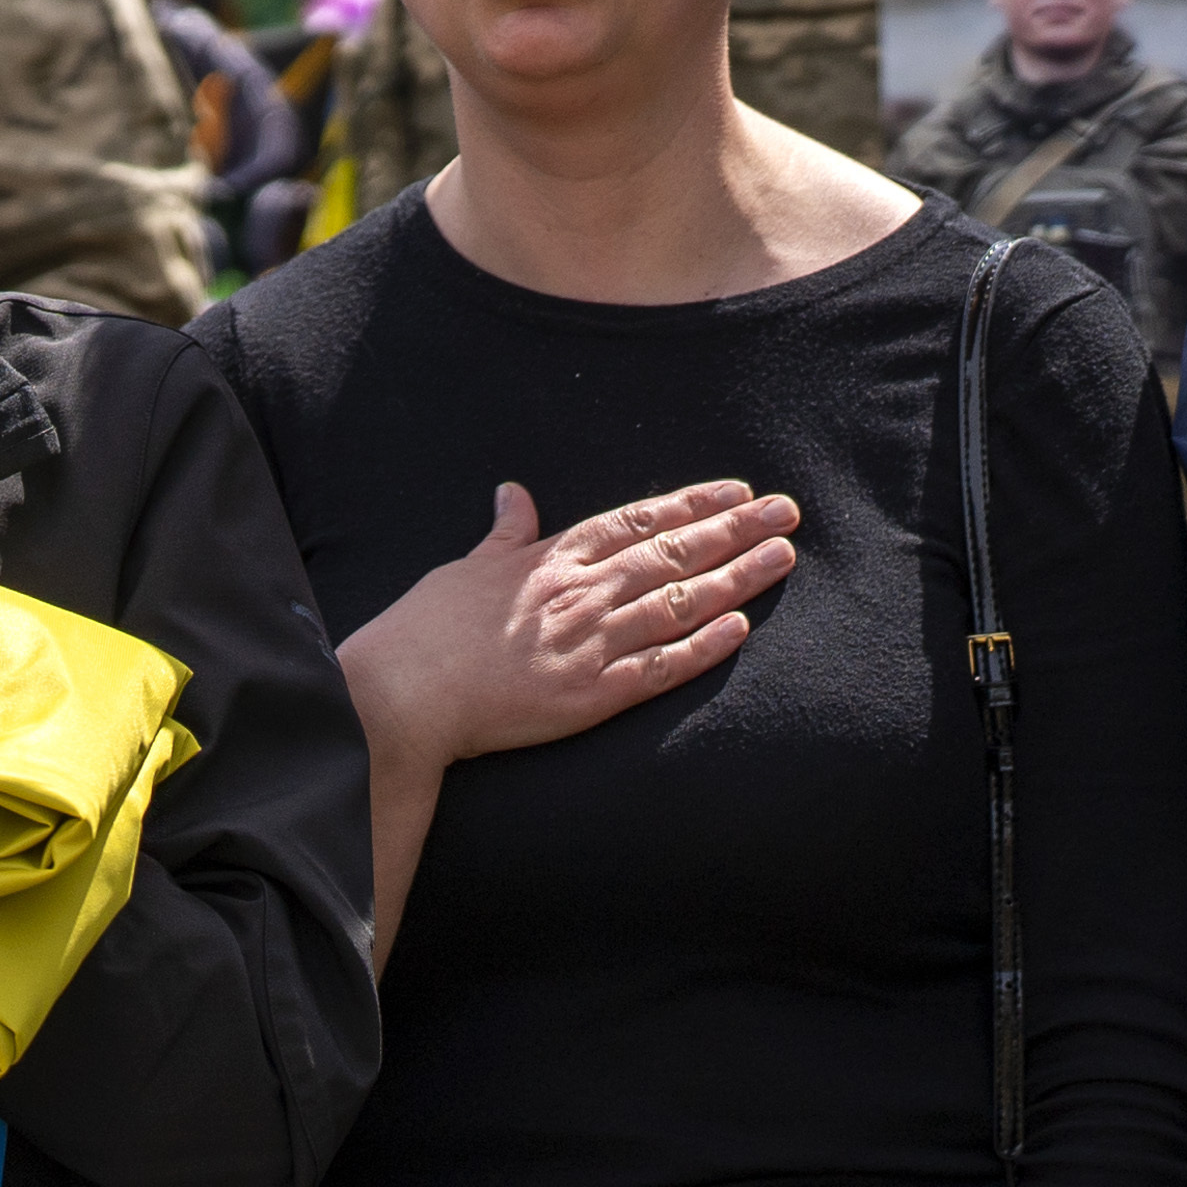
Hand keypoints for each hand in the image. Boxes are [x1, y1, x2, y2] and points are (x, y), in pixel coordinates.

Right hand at [336, 478, 799, 771]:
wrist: (400, 694)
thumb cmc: (423, 633)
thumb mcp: (463, 569)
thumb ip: (503, 534)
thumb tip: (513, 494)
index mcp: (550, 559)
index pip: (637, 520)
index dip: (692, 504)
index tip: (737, 491)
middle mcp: (579, 593)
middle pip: (672, 553)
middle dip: (734, 530)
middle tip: (786, 512)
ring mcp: (588, 643)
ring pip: (678, 603)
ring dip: (735, 578)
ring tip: (782, 557)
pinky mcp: (591, 695)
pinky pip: (661, 667)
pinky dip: (703, 646)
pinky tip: (740, 626)